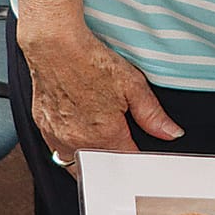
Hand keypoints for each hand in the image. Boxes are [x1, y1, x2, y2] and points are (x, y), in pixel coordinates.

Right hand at [18, 25, 182, 178]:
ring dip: (91, 161)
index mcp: (105, 133)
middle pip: (101, 167)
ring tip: (101, 145)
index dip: (139, 158)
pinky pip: (57, 151)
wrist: (55, 47)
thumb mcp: (132, 85)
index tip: (143, 152)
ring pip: (76, 165)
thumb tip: (170, 133)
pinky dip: (70, 149)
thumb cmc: (91, 61)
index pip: (128, 160)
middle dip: (114, 162)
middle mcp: (78, 141)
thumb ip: (152, 115)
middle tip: (123, 145)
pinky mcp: (43, 128)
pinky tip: (79, 135)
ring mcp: (57, 137)